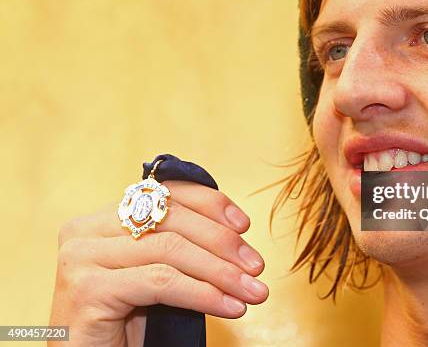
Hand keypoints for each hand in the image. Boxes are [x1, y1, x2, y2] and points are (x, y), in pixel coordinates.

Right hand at [48, 180, 267, 345]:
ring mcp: (81, 257)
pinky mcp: (87, 289)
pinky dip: (203, 293)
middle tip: (256, 266)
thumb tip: (235, 233)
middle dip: (222, 242)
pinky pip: (162, 281)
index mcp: (101, 218)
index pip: (165, 194)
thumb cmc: (124, 323)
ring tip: (253, 291)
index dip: (209, 203)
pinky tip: (230, 306)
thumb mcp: (155, 273)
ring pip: (171, 250)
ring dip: (221, 272)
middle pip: (171, 220)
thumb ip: (179, 245)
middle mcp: (85, 230)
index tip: (244, 225)